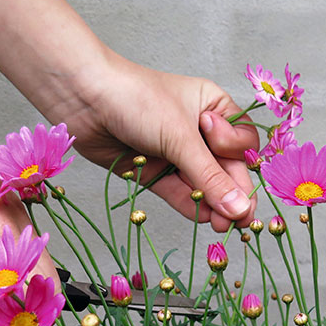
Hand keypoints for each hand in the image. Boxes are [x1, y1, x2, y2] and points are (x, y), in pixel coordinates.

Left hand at [61, 54, 258, 231]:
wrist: (84, 98)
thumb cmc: (137, 99)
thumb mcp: (180, 137)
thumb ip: (210, 177)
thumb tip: (240, 209)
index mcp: (213, 108)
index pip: (240, 144)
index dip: (240, 160)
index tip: (230, 167)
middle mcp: (196, 130)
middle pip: (223, 168)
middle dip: (231, 193)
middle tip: (241, 222)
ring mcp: (173, 152)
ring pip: (201, 183)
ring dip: (212, 204)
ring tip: (222, 226)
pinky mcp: (152, 170)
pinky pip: (177, 192)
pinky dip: (190, 204)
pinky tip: (204, 218)